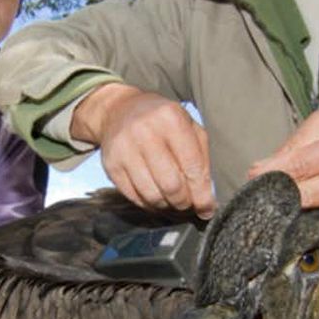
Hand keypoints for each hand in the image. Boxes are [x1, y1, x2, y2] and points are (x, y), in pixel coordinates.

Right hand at [72, 83, 215, 219]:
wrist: (119, 110)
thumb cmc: (162, 122)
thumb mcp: (189, 127)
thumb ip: (201, 160)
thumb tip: (206, 201)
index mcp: (170, 119)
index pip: (192, 167)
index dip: (202, 194)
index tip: (207, 209)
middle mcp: (145, 132)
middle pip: (171, 185)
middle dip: (184, 202)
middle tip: (188, 204)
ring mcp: (124, 149)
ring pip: (152, 195)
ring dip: (167, 206)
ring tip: (173, 202)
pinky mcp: (111, 165)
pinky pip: (134, 197)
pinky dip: (149, 205)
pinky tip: (157, 199)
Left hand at [248, 107, 318, 254]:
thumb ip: (295, 145)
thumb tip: (261, 170)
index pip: (303, 165)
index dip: (273, 173)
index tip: (253, 179)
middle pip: (311, 197)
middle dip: (281, 200)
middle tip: (260, 202)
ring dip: (308, 233)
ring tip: (286, 229)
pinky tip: (315, 246)